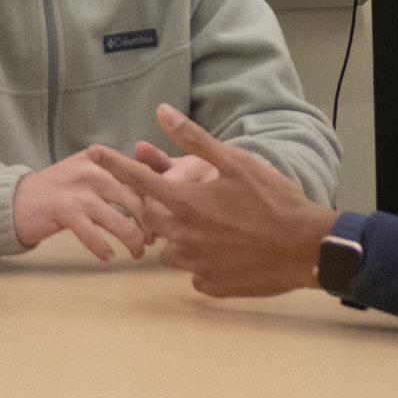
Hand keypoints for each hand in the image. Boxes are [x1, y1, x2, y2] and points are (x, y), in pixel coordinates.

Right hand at [14, 149, 151, 259]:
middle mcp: (93, 170)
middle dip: (149, 224)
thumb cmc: (59, 190)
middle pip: (136, 200)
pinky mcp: (64, 211)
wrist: (17, 199)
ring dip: (132, 241)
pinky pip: (94, 236)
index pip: (140, 177)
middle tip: (152, 239)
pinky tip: (109, 256)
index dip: (155, 200)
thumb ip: (115, 177)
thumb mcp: (87, 172)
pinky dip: (104, 249)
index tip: (162, 217)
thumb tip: (152, 197)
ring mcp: (78, 191)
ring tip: (136, 253)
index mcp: (101, 159)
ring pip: (120, 221)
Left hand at [90, 105, 337, 297]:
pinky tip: (225, 251)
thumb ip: (194, 139)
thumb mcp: (236, 161)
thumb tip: (162, 112)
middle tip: (182, 194)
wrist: (305, 246)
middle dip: (156, 203)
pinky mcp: (211, 285)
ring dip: (180, 235)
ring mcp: (194, 265)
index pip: (136, 180)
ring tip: (210, 225)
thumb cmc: (273, 199)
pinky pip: (193, 272)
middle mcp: (181, 235)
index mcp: (184, 202)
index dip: (113, 164)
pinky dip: (201, 261)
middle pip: (150, 217)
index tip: (93, 152)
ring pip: (170, 248)